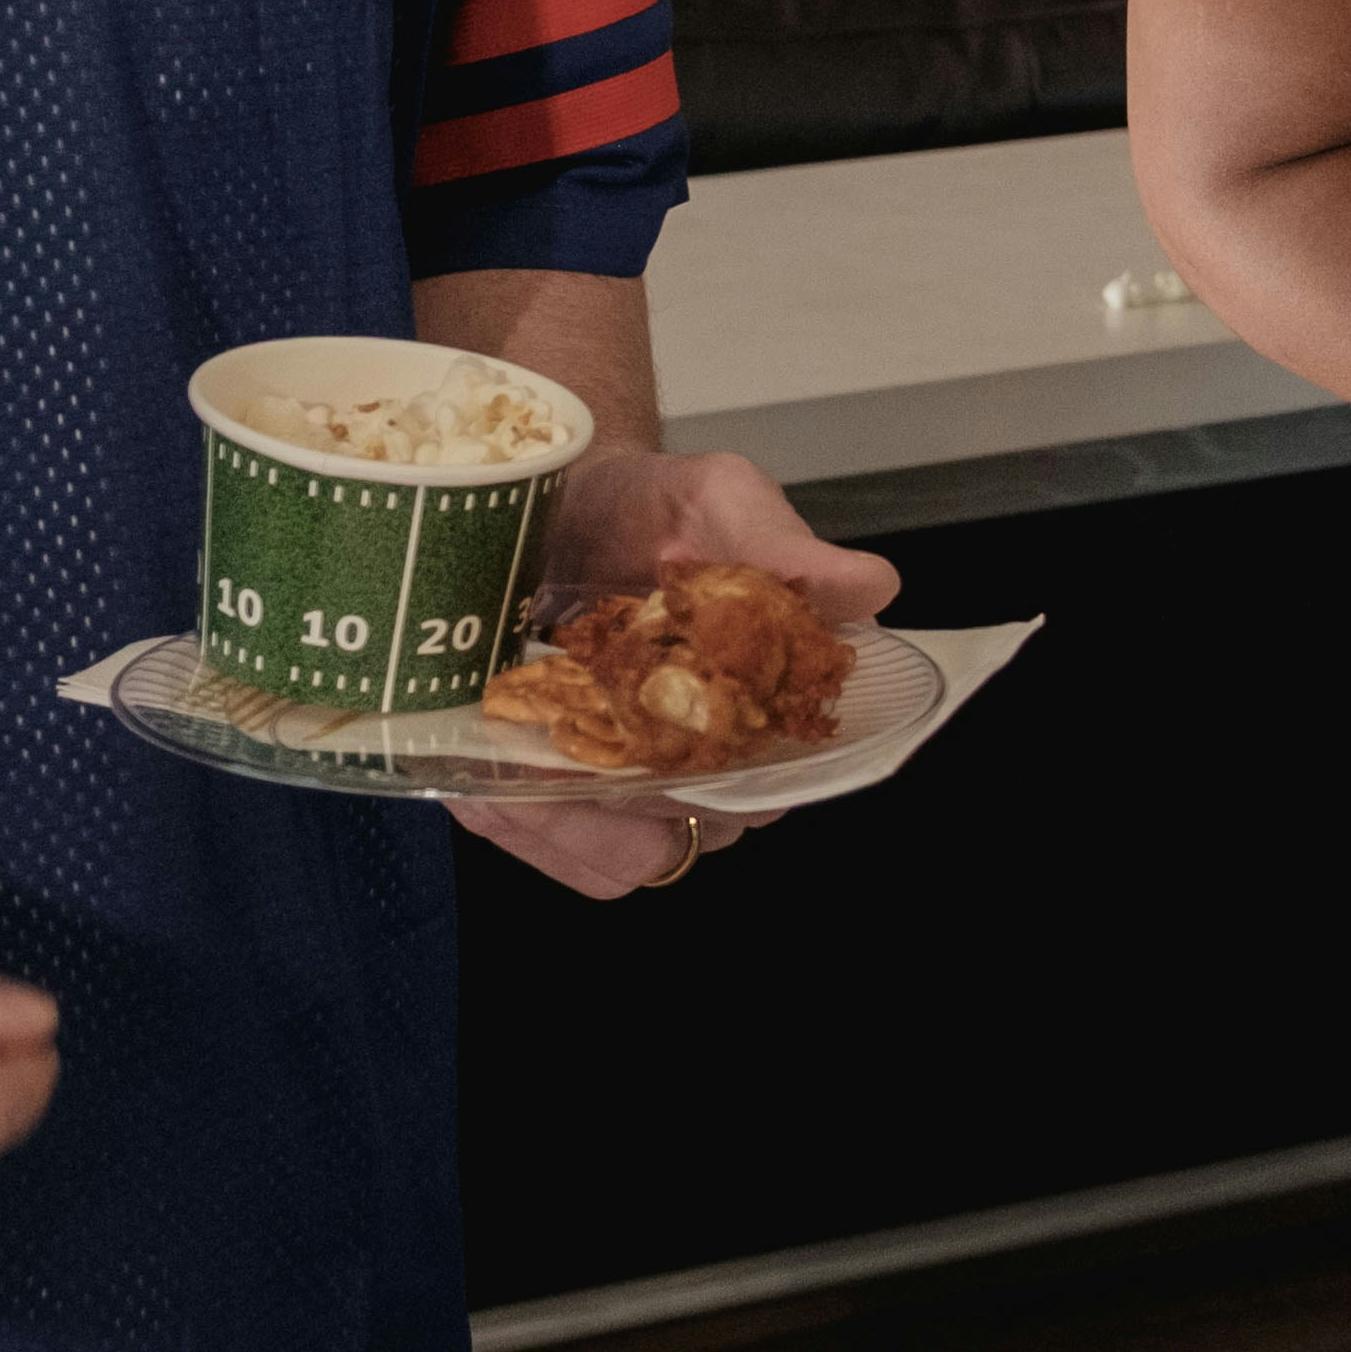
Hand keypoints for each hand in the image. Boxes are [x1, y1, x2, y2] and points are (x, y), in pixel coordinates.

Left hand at [461, 438, 906, 903]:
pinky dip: (517, 827)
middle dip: (614, 815)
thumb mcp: (718, 499)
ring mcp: (644, 784)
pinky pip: (559, 847)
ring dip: (555, 829)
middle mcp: (719, 758)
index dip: (713, 785)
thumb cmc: (658, 504)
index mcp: (774, 699)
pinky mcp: (572, 792)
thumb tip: (871, 586)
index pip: (771, 783)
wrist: (570, 494)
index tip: (646, 756)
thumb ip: (780, 547)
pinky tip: (479, 787)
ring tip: (496, 784)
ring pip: (619, 857)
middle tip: (546, 766)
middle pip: (686, 831)